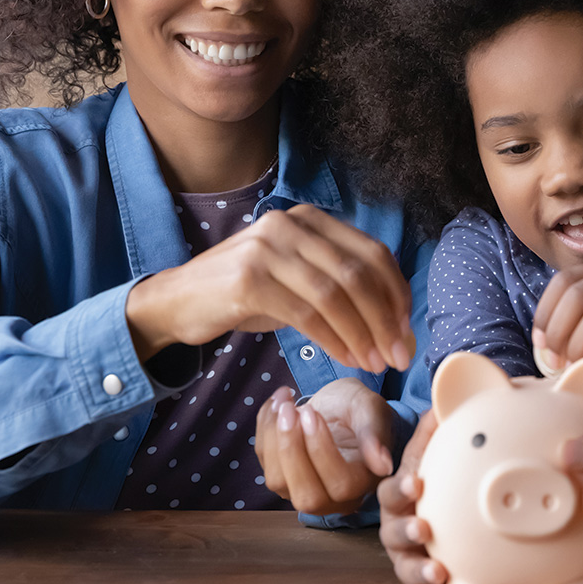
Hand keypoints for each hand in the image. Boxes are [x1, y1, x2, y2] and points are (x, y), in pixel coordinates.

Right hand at [124, 203, 413, 372]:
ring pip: (336, 294)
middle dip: (386, 319)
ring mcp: (268, 248)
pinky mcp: (249, 279)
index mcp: (310, 219)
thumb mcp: (297, 280)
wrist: (176, 301)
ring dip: (363, 334)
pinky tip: (345, 359)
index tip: (406, 330)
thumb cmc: (245, 295)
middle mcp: (290, 224)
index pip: (372, 253)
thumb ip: (341, 288)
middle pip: (358, 273)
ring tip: (375, 363)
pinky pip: (307, 314)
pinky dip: (334, 339)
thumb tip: (395, 324)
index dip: (396, 294)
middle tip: (399, 356)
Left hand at [254, 379, 396, 515]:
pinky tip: (277, 403)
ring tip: (284, 403)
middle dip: (292, 451)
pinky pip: (263, 461)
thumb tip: (382, 465)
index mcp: (363, 482)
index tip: (311, 412)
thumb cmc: (359, 408)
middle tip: (290, 410)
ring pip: (278, 482)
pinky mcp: (281, 477)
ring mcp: (303, 489)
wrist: (339, 405)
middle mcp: (334, 497)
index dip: (321, 451)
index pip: (341, 484)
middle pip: (307, 496)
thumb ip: (375, 434)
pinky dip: (264, 429)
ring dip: (274, 439)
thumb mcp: (372, 410)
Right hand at [376, 412, 446, 583]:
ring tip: (439, 572)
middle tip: (425, 529)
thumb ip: (433, 430)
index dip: (402, 487)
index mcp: (398, 494)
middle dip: (407, 531)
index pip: (392, 490)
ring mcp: (406, 554)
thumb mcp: (429, 451)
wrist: (427, 502)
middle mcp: (396, 525)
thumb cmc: (429, 475)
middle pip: (392, 532)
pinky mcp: (419, 579)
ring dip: (419, 569)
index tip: (417, 483)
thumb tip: (443, 400)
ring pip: (404, 566)